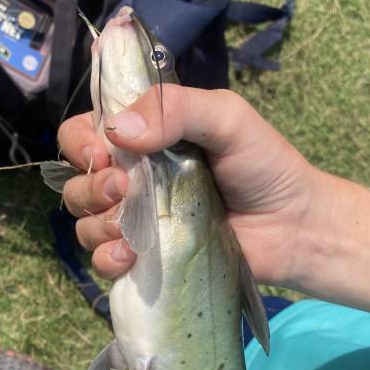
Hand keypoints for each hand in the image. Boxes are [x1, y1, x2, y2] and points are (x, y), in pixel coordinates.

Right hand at [57, 86, 319, 284]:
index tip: (102, 154)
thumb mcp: (227, 118)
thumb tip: (118, 130)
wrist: (292, 228)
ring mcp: (138, 222)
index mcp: (144, 138)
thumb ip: (175, 108)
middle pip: (77, 182)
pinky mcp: (147, 260)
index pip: (83, 134)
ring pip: (85, 223)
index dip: (81, 144)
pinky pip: (103, 261)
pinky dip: (107, 259)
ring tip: (133, 232)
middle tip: (127, 191)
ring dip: (99, 226)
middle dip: (93, 187)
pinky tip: (129, 258)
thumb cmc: (263, 166)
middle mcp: (132, 179)